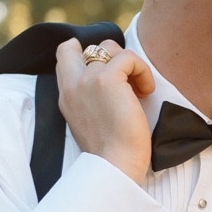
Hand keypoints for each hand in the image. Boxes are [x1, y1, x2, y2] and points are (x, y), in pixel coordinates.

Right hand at [56, 40, 153, 184]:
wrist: (115, 167)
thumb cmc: (112, 154)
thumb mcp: (92, 123)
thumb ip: (92, 100)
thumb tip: (117, 85)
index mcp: (66, 97)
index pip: (65, 56)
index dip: (86, 55)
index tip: (109, 74)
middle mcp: (72, 85)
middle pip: (78, 45)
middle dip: (105, 54)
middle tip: (124, 79)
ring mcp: (87, 80)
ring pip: (108, 47)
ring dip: (127, 62)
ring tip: (137, 88)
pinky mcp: (107, 79)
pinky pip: (129, 57)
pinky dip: (142, 70)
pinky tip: (146, 91)